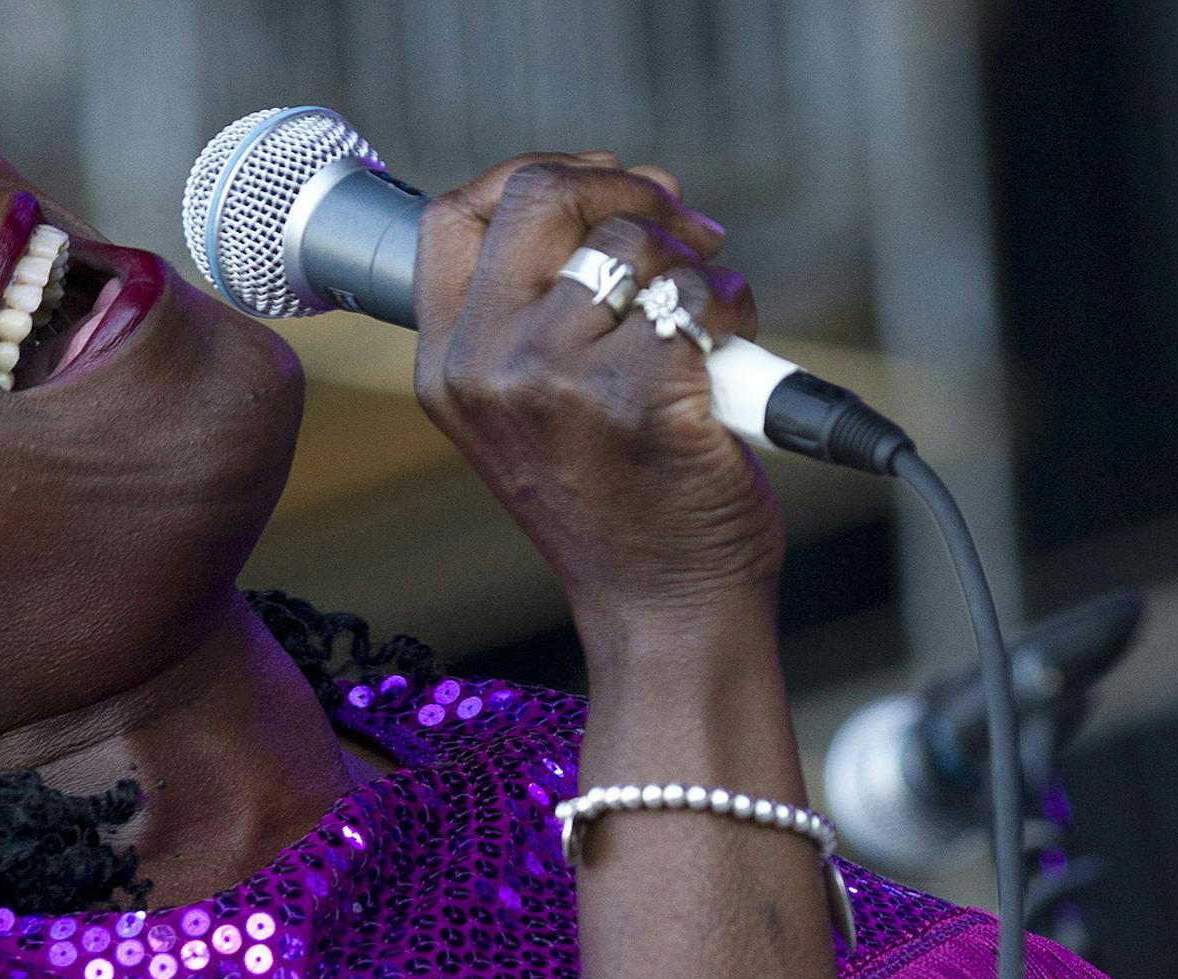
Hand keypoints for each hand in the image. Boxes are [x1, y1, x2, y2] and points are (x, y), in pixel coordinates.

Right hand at [411, 154, 781, 646]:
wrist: (659, 606)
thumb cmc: (611, 503)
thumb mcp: (525, 407)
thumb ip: (535, 308)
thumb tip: (621, 190)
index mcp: (446, 368)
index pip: (453, 216)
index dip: (534, 173)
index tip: (600, 186)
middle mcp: (484, 368)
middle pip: (539, 196)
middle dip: (626, 191)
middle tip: (678, 224)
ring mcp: (556, 381)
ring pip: (632, 243)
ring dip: (692, 267)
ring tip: (706, 322)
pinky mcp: (640, 394)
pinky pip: (694, 297)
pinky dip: (731, 312)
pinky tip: (729, 359)